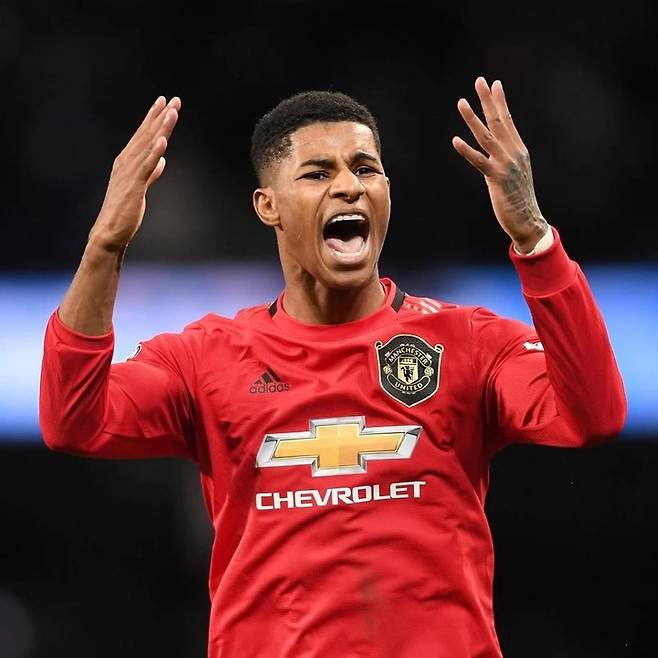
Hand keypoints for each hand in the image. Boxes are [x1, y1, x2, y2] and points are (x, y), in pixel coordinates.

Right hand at [89, 96, 180, 250]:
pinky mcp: (134, 186)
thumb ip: (150, 172)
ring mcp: (130, 173)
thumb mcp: (140, 186)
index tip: (165, 102)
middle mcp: (126, 162)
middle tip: (173, 99)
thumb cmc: (125, 210)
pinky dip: (155, 152)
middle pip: (146, 135)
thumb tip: (161, 161)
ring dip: (160, 128)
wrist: (110, 231)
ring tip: (171, 112)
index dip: (154, 118)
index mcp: (127, 161)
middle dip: (160, 116)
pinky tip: (163, 140)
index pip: (143, 135)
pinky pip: (146, 166)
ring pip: (148, 146)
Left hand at [452, 77, 547, 252]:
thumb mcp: (514, 173)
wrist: (528, 220)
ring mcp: (505, 164)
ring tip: (461, 102)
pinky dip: (466, 150)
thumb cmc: (519, 199)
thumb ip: (505, 158)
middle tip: (479, 80)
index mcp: (519, 149)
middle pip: (498, 121)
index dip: (499, 101)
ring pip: (486, 136)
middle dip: (488, 100)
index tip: (494, 83)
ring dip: (473, 118)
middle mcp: (514, 152)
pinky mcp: (496, 179)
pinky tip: (455, 140)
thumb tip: (497, 149)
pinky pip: (478, 161)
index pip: (508, 120)